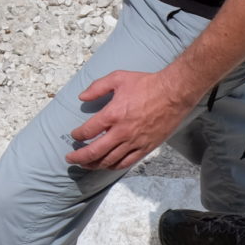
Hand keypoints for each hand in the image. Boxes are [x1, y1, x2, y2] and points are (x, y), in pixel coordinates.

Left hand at [67, 70, 191, 169]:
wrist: (174, 93)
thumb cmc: (146, 84)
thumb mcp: (118, 78)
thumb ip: (97, 87)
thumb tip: (82, 97)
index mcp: (112, 114)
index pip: (88, 131)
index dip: (77, 135)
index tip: (74, 135)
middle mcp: (122, 132)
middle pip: (95, 152)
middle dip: (79, 157)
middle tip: (70, 159)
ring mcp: (135, 142)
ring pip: (110, 160)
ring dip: (94, 165)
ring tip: (85, 165)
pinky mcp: (146, 147)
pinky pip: (127, 162)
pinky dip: (114, 166)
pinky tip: (107, 165)